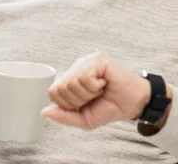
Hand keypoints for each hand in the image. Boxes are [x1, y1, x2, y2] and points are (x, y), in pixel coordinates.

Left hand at [41, 53, 161, 129]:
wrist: (134, 104)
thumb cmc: (110, 107)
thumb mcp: (84, 119)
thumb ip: (64, 116)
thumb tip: (44, 111)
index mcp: (71, 78)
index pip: (53, 93)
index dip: (68, 105)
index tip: (85, 103)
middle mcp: (77, 67)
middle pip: (60, 89)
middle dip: (78, 101)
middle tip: (93, 97)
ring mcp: (87, 61)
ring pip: (71, 83)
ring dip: (88, 94)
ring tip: (100, 90)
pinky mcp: (97, 59)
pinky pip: (84, 77)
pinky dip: (95, 87)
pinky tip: (104, 83)